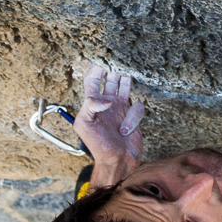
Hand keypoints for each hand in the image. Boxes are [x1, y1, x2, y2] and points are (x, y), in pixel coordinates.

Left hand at [75, 63, 144, 182]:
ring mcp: (120, 109)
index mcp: (92, 104)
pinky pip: (137, 107)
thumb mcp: (84, 125)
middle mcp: (106, 104)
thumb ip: (90, 106)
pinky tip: (126, 128)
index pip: (92, 80)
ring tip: (127, 75)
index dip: (96, 69)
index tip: (102, 59)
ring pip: (125, 87)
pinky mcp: (132, 117)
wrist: (116, 161)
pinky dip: (134, 116)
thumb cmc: (97, 146)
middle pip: (110, 79)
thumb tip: (106, 99)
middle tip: (119, 61)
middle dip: (114, 70)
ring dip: (126, 82)